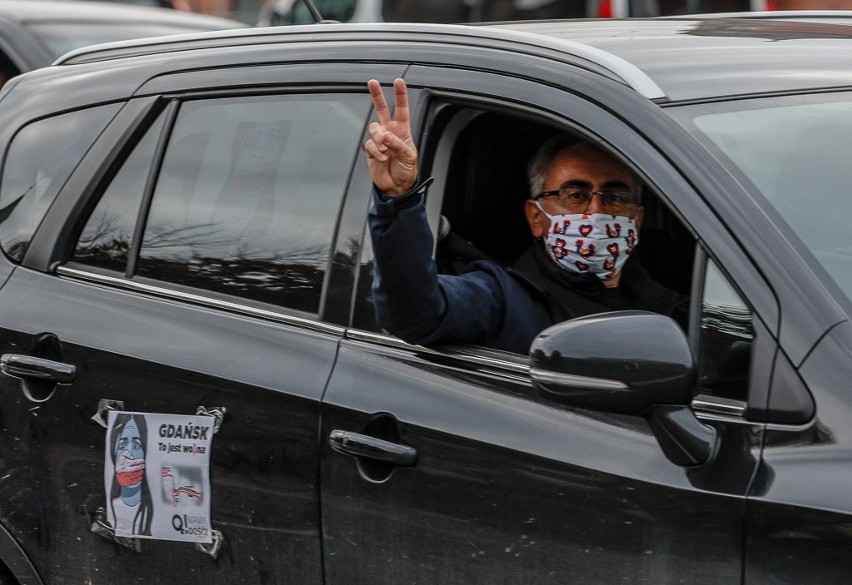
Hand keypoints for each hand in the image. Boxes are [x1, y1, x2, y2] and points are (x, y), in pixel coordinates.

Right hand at [364, 78, 417, 195]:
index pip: (401, 109)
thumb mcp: (409, 156)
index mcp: (402, 130)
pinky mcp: (371, 150)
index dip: (400, 95)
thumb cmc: (407, 170)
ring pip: (373, 128)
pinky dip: (376, 151)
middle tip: (372, 82)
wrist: (397, 186)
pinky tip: (382, 158)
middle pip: (382, 109)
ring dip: (379, 138)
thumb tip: (385, 135)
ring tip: (386, 150)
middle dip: (377, 95)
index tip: (398, 81)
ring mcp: (379, 140)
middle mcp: (390, 132)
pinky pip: (369, 144)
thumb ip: (398, 144)